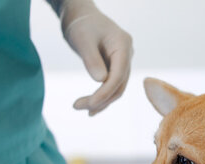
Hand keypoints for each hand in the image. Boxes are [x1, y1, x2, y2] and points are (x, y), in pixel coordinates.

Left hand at [61, 0, 132, 115]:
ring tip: (80, 107)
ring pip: (116, 87)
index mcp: (123, 45)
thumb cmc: (81, 24)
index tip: (89, 104)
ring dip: (101, 101)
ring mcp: (123, 61)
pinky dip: (101, 96)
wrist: (80, 15)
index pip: (118, 75)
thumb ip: (92, 60)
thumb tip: (100, 81)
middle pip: (119, 84)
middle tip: (77, 106)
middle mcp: (127, 54)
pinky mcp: (115, 66)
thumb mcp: (83, 40)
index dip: (105, 92)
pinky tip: (90, 105)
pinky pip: (111, 85)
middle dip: (101, 99)